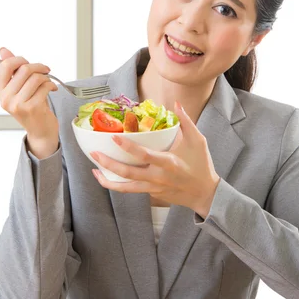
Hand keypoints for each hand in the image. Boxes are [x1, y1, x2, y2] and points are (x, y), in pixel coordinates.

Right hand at [0, 47, 59, 157]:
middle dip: (39, 67)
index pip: (5, 65)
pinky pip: (45, 86)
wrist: (40, 131)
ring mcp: (18, 104)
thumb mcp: (19, 88)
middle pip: (24, 69)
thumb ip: (12, 70)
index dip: (19, 59)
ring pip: (36, 77)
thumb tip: (3, 50)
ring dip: (46, 77)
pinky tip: (52, 89)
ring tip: (48, 82)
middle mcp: (6, 98)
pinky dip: (52, 85)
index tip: (28, 63)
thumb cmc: (31, 107)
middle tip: (46, 70)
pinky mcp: (32, 108)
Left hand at [90, 101, 220, 217]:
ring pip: (126, 188)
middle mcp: (158, 177)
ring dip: (108, 180)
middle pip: (128, 173)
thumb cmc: (201, 165)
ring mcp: (154, 188)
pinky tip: (109, 177)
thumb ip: (186, 122)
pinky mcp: (152, 194)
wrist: (204, 194)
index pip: (144, 155)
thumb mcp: (198, 141)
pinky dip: (119, 184)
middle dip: (108, 164)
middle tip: (94, 154)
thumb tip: (176, 104)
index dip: (128, 147)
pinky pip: (132, 190)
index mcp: (168, 163)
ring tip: (95, 171)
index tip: (114, 138)